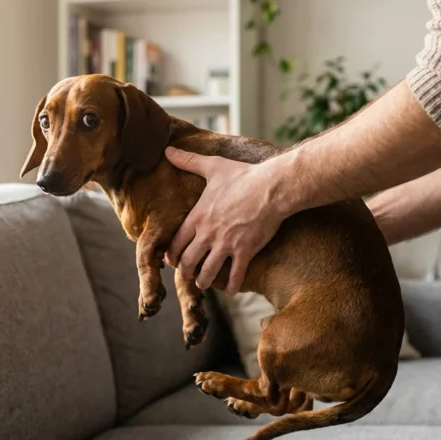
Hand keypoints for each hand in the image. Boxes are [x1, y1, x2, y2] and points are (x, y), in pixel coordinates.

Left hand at [164, 146, 285, 294]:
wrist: (272, 187)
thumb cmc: (243, 175)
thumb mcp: (213, 166)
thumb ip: (188, 160)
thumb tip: (168, 149)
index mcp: (198, 216)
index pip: (176, 242)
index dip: (172, 255)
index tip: (173, 260)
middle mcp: (208, 233)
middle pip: (188, 261)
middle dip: (186, 271)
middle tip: (188, 276)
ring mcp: (226, 244)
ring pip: (208, 272)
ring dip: (204, 281)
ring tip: (205, 284)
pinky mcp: (245, 251)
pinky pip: (236, 275)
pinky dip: (232, 286)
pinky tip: (231, 290)